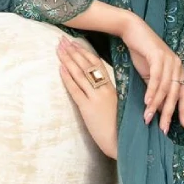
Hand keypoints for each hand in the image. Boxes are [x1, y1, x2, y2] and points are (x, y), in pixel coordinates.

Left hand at [56, 35, 117, 158]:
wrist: (123, 144)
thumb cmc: (122, 129)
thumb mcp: (119, 107)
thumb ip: (110, 95)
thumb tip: (100, 87)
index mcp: (112, 88)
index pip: (97, 65)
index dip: (85, 52)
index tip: (76, 43)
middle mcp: (104, 90)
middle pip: (86, 65)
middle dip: (73, 51)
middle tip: (62, 40)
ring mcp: (95, 99)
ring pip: (80, 74)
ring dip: (68, 60)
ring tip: (59, 48)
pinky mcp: (88, 109)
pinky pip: (75, 90)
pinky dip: (67, 78)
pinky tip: (60, 68)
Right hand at [119, 14, 183, 134]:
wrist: (133, 31)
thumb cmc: (142, 54)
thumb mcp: (151, 76)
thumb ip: (156, 91)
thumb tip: (158, 111)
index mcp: (179, 71)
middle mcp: (178, 66)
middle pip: (175, 95)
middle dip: (169, 114)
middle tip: (163, 129)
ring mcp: (170, 60)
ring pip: (165, 88)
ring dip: (156, 105)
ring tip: (148, 118)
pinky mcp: (158, 56)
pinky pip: (156, 78)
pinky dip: (152, 91)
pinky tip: (147, 103)